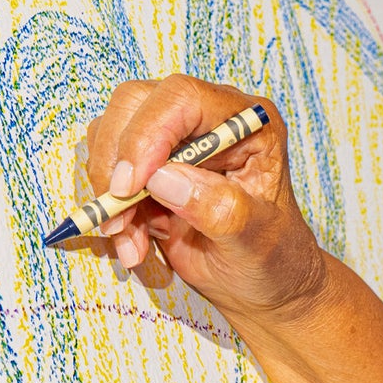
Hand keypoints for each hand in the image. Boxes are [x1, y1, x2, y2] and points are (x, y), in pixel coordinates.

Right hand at [83, 74, 328, 321]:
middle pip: (134, 104)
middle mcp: (209, 120)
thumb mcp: (255, 240)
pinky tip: (134, 246)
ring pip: (110, 136)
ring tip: (132, 242)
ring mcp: (175, 139)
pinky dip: (110, 210)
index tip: (131, 186)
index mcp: (247, 124)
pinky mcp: (149, 167)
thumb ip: (217, 208)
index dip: (147, 134)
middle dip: (116, 162)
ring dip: (110, 194)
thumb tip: (162, 178)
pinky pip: (108, 172)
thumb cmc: (274, 258)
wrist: (264, 285)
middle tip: (119, 218)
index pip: (183, 98)